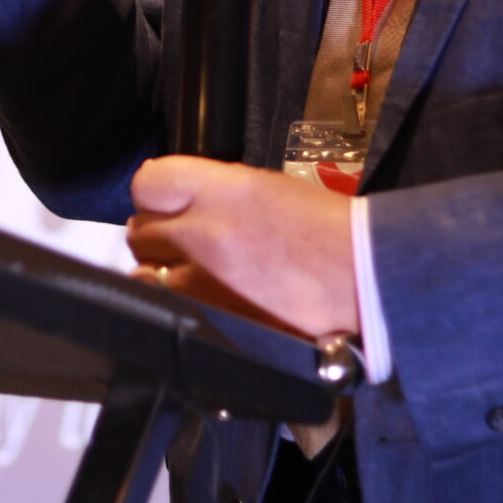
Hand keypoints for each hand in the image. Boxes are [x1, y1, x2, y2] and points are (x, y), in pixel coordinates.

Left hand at [125, 157, 360, 339]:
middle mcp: (203, 233)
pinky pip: (163, 307)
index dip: (156, 193)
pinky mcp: (205, 319)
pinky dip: (173, 303)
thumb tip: (181, 200)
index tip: (165, 201)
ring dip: (160, 270)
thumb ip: (215, 192)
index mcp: (221, 192)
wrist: (363, 282)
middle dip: (159, 232)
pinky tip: (201, 300)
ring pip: (142, 271)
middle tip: (184, 238)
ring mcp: (199, 283)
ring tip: (194, 273)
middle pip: (140, 228)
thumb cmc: (329, 235)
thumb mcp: (266, 188)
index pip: (148, 183)